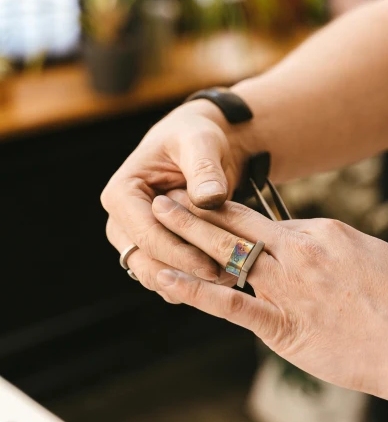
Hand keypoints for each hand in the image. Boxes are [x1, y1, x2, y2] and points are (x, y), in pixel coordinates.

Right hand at [101, 99, 254, 289]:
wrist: (203, 148)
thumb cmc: (196, 138)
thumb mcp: (201, 142)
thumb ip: (204, 169)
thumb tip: (209, 198)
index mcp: (121, 193)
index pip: (146, 235)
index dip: (179, 255)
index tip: (212, 266)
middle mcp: (121, 222)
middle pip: (146, 263)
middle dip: (185, 275)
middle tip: (226, 279)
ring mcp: (135, 241)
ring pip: (157, 276)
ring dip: (191, 283)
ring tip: (230, 278)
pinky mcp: (154, 252)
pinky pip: (170, 277)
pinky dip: (194, 282)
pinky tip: (226, 277)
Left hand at [147, 191, 387, 403]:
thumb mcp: (372, 254)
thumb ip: (334, 244)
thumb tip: (310, 241)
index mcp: (319, 233)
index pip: (266, 222)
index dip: (233, 216)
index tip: (208, 208)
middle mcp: (296, 252)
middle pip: (236, 224)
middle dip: (196, 208)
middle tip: (162, 195)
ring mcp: (285, 286)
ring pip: (225, 254)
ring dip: (186, 234)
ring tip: (154, 217)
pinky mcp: (280, 324)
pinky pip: (228, 303)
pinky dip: (192, 289)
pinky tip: (163, 278)